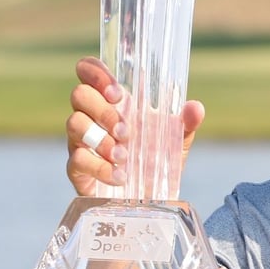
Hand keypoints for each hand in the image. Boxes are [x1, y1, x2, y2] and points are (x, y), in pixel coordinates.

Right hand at [65, 57, 203, 195]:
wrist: (149, 198)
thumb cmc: (157, 159)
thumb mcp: (177, 140)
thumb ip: (186, 122)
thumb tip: (195, 108)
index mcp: (113, 101)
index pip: (89, 71)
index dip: (96, 72)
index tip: (117, 92)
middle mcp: (92, 116)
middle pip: (79, 94)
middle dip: (103, 110)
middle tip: (126, 131)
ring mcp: (81, 141)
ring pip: (74, 123)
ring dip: (102, 139)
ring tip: (124, 156)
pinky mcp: (77, 168)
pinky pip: (77, 159)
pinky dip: (100, 168)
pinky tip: (120, 177)